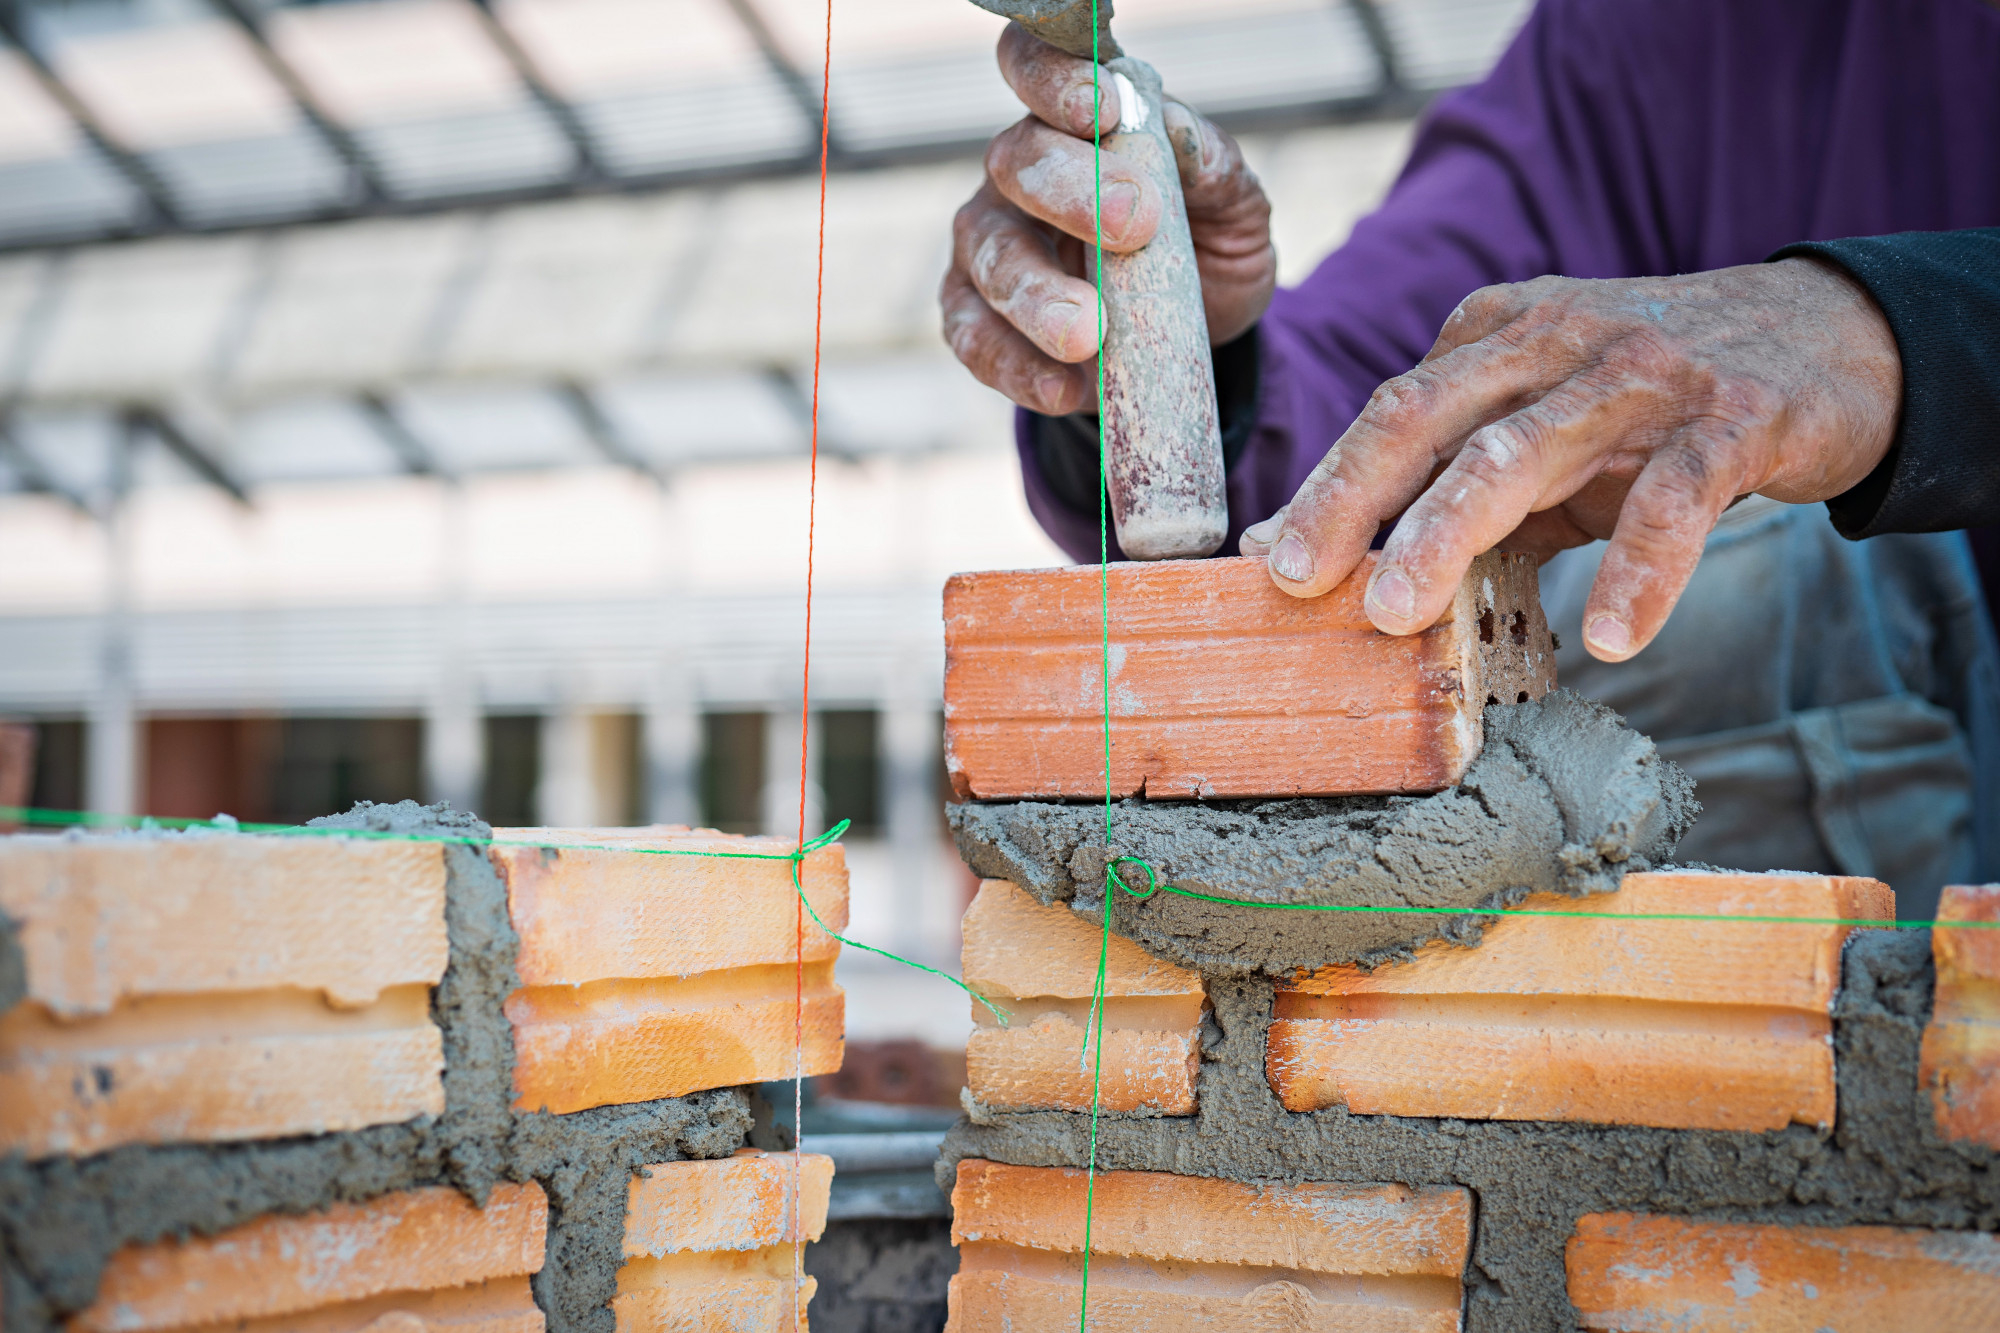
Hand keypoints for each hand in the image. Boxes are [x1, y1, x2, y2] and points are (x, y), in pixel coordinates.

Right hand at [940, 23, 1276, 415]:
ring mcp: (990, 246)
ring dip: (1037, 297)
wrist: (1195, 338)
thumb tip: (1180, 133)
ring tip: (1089, 336)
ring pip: (990, 255)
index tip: (1103, 111)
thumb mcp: (1233, 208)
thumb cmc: (1203, 247)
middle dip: (1071, 193)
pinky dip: (1017, 366)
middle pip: (1015, 162)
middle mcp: (1021, 174)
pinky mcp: (975, 317)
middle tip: (1134, 227)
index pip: (1038, 67)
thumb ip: (1213, 166)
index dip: (1056, 78)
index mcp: (1078, 122)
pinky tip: (1065, 389)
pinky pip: (975, 338)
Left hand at [1238, 258, 1901, 661]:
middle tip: (1297, 578)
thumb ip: (1453, 488)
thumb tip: (1331, 567)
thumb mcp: (1544, 430)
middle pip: (1428, 416)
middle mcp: (1556, 338)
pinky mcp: (1732, 417)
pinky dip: (1640, 571)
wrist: (1831, 340)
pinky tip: (1608, 637)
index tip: (1265, 561)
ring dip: (1450, 534)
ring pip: (1524, 450)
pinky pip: (1672, 498)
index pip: (1393, 411)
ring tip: (1399, 617)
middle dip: (1351, 499)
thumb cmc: (1653, 405)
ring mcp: (1643, 373)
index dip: (1326, 485)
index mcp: (1498, 336)